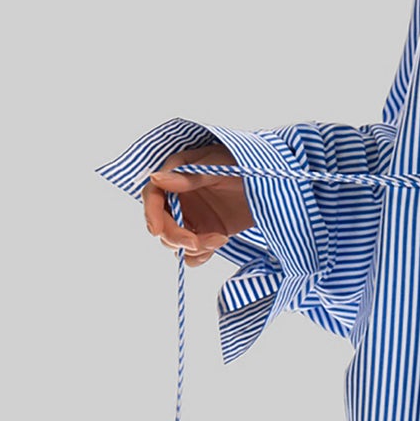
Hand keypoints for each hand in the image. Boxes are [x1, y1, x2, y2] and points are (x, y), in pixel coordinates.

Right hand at [142, 144, 254, 267]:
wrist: (268, 182)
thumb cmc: (242, 164)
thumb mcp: (215, 167)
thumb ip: (187, 177)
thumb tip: (156, 178)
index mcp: (175, 175)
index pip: (152, 196)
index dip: (150, 213)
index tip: (157, 230)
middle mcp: (179, 198)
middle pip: (162, 226)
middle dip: (177, 237)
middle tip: (197, 243)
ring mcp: (192, 218)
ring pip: (176, 243)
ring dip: (193, 248)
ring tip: (219, 239)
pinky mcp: (206, 233)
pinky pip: (193, 253)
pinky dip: (200, 256)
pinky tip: (218, 245)